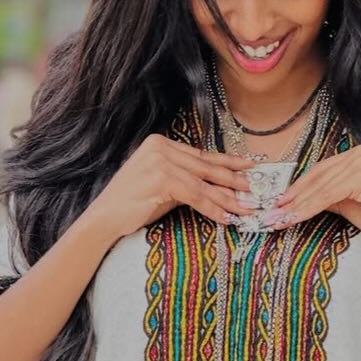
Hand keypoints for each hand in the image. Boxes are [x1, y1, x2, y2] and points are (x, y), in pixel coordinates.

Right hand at [88, 134, 255, 242]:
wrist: (104, 217)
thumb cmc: (133, 203)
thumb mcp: (162, 184)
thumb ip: (185, 177)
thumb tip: (217, 184)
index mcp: (161, 143)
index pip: (202, 155)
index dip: (228, 162)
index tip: (249, 167)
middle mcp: (161, 147)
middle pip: (206, 167)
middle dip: (234, 179)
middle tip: (255, 188)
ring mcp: (160, 161)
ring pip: (204, 183)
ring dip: (228, 198)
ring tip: (246, 208)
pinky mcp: (161, 179)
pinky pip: (195, 196)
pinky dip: (213, 208)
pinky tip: (226, 217)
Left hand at [268, 143, 360, 251]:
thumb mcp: (347, 203)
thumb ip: (326, 195)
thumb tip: (296, 200)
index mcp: (358, 154)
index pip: (320, 170)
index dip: (298, 187)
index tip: (279, 202)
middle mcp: (360, 152)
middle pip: (317, 177)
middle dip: (293, 197)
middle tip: (272, 212)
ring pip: (320, 187)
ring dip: (297, 205)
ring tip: (280, 218)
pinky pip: (328, 195)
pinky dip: (309, 208)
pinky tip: (295, 218)